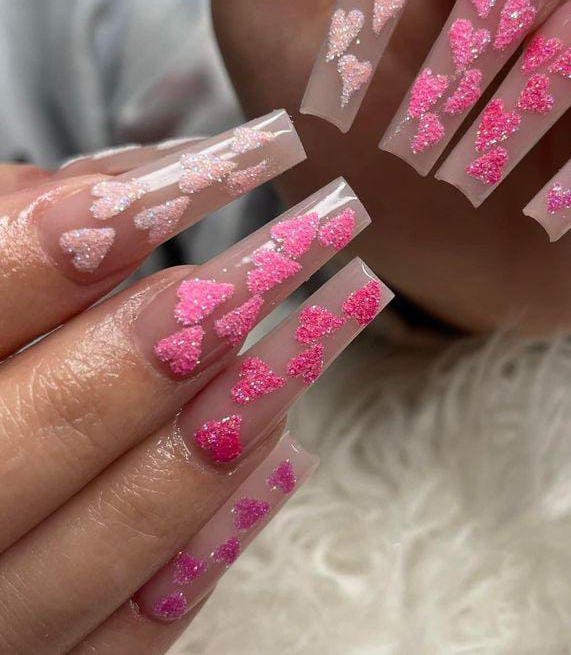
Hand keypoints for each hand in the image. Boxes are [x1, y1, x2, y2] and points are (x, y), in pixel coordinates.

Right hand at [0, 131, 387, 650]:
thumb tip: (150, 175)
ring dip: (238, 413)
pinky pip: (134, 629)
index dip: (93, 227)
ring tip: (339, 310)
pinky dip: (214, 534)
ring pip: (114, 527)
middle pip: (63, 416)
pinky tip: (286, 444)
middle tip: (317, 228)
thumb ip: (18, 217)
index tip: (219, 162)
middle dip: (201, 313)